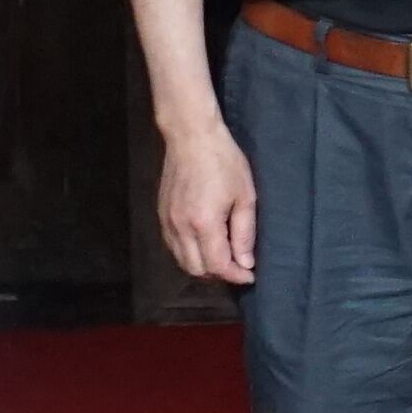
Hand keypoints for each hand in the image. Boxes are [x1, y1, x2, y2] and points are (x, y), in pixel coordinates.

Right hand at [154, 113, 260, 287]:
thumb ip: (244, 233)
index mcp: (204, 223)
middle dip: (219, 275)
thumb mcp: (245, 196)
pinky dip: (189, 254)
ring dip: (203, 267)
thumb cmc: (223, 161)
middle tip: (238, 266)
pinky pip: (173, 247)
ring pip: (182, 261)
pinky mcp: (161, 215)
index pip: (217, 266)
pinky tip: (204, 245)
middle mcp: (181, 228)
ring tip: (223, 257)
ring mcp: (168, 222)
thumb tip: (245, 262)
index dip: (236, 276)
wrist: (191, 137)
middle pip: (197, 270)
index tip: (250, 275)